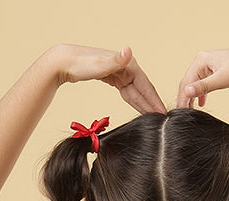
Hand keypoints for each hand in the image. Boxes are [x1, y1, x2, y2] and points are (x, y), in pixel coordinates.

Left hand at [50, 44, 165, 114]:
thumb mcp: (100, 64)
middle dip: (152, 105)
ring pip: (135, 91)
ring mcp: (119, 72)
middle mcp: (126, 66)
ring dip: (144, 104)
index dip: (154, 100)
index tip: (163, 113)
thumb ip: (116, 60)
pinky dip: (133, 100)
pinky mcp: (112, 77)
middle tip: (162, 121)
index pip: (146, 85)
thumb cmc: (80, 63)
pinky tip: (138, 108)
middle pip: (143, 89)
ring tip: (153, 118)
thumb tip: (128, 51)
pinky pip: (127, 91)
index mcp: (127, 63)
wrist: (64, 62)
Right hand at [174, 48, 228, 108]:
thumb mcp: (222, 80)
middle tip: (183, 114)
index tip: (180, 113)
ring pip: (196, 83)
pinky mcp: (218, 70)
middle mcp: (204, 59)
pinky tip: (203, 103)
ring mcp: (211, 64)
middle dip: (186, 98)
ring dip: (193, 97)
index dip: (182, 98)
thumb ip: (203, 87)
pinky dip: (202, 93)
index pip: (186, 82)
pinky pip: (205, 83)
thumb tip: (186, 92)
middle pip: (189, 82)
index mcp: (201, 59)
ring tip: (191, 111)